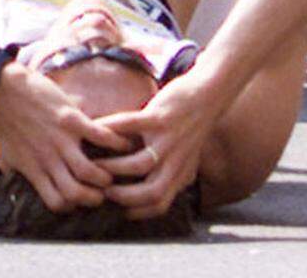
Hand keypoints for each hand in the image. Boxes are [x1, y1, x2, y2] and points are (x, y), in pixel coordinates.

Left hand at [0, 61, 131, 212]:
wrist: (2, 89)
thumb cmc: (3, 121)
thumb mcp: (6, 155)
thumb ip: (16, 172)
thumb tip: (20, 184)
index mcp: (35, 170)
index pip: (57, 202)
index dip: (71, 205)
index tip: (79, 199)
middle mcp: (49, 159)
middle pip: (75, 194)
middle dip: (93, 198)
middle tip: (102, 192)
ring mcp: (61, 139)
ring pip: (89, 172)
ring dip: (104, 175)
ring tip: (111, 171)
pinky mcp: (71, 119)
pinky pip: (99, 136)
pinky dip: (114, 143)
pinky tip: (121, 144)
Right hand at [97, 74, 217, 220]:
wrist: (208, 95)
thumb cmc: (194, 128)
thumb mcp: (190, 158)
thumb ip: (177, 177)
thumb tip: (161, 198)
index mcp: (180, 173)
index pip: (160, 204)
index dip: (139, 212)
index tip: (120, 211)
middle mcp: (175, 160)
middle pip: (151, 192)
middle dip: (125, 196)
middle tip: (104, 191)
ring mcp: (167, 139)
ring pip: (140, 163)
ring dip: (116, 166)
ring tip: (98, 163)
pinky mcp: (159, 116)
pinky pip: (131, 124)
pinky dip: (112, 127)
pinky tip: (97, 127)